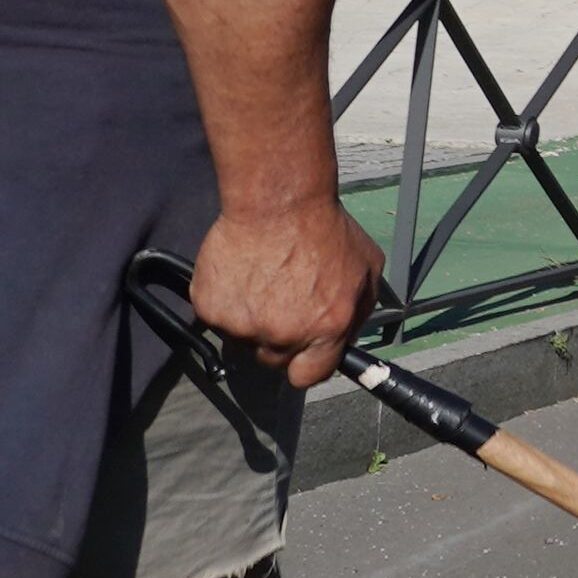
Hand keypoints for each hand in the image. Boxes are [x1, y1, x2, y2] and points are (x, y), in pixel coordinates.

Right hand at [189, 193, 382, 388]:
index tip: (303, 354)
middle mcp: (284, 334)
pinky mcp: (210, 310)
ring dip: (250, 321)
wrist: (277, 200)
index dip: (306, 365)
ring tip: (261, 282)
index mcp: (326, 329)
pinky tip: (240, 274)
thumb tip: (346, 338)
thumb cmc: (326, 229)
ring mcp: (243, 325)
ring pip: (243, 340)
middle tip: (280, 303)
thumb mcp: (366, 269)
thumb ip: (357, 311)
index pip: (309, 376)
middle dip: (278, 340)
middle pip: (274, 360)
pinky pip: (217, 319)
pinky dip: (226, 302)